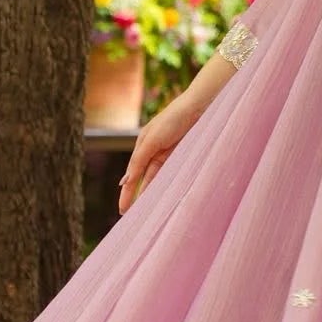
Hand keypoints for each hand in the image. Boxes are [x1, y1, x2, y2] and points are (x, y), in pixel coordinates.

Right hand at [118, 92, 202, 214]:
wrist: (198, 108)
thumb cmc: (173, 120)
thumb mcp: (152, 140)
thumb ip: (139, 161)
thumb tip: (126, 180)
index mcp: (142, 144)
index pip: (132, 174)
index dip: (127, 192)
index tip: (123, 209)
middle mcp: (153, 150)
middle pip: (142, 178)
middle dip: (135, 195)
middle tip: (128, 214)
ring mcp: (167, 153)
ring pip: (155, 178)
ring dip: (150, 192)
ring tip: (144, 211)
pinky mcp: (181, 155)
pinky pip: (169, 174)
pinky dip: (164, 185)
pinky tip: (160, 196)